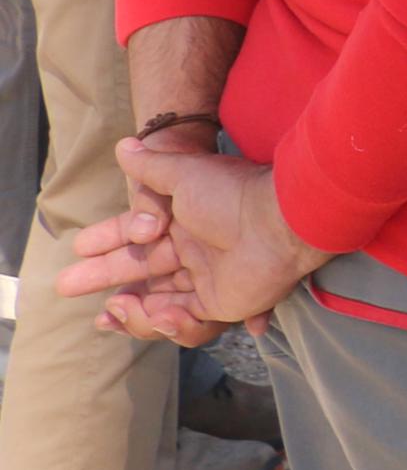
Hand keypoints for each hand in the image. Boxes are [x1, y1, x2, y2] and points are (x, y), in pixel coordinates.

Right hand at [62, 138, 325, 333]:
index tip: (78, 247)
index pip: (135, 236)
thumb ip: (152, 165)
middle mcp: (194, 252)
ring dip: (131, 310)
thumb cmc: (232, 194)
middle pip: (139, 271)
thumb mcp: (184, 174)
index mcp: (183, 223)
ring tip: (112, 308)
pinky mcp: (224, 305)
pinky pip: (187, 324)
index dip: (106, 242)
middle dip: (101, 278)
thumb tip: (123, 145)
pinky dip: (167, 323)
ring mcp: (209, 279)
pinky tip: (156, 313)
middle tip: (65, 284)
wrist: (278, 221)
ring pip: (157, 303)